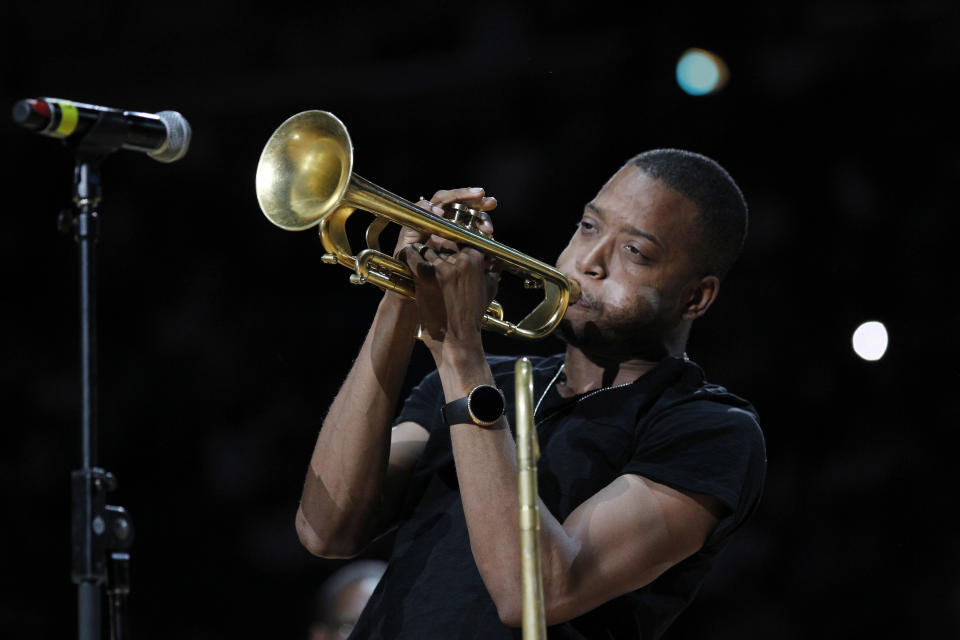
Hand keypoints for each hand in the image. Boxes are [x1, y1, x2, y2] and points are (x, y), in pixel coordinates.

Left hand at [396, 188, 500, 361]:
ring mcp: (443, 266)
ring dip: (421, 254)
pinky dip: (407, 257)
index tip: (444, 242)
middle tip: (430, 251)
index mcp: (477, 259)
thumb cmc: (471, 317)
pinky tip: (407, 263)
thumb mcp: (488, 291)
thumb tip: (497, 263)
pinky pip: (411, 255)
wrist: (457, 340)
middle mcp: (462, 259)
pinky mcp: (426, 275)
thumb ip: (492, 272)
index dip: (451, 238)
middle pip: (443, 238)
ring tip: (420, 263)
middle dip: (435, 244)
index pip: (462, 235)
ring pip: (426, 247)